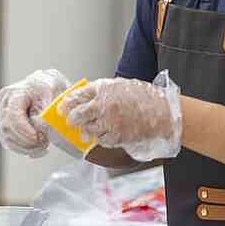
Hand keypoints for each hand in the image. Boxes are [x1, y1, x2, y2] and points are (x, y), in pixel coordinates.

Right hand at [0, 69, 70, 156]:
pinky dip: (24, 150)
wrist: (41, 87)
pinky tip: (38, 149)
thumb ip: (47, 106)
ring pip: (7, 140)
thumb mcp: (51, 91)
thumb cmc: (45, 87)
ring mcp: (0, 117)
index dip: (24, 129)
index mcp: (13, 94)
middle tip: (44, 142)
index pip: (12, 115)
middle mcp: (1, 105)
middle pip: (7, 130)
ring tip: (43, 145)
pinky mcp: (3, 128)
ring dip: (27, 148)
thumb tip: (41, 125)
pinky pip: (10, 144)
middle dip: (27, 141)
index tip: (38, 137)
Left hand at [59, 71, 182, 160]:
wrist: (163, 111)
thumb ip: (101, 91)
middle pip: (78, 115)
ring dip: (88, 130)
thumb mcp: (119, 85)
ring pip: (88, 130)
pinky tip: (107, 132)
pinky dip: (101, 138)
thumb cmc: (142, 96)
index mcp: (103, 89)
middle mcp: (104, 105)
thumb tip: (83, 98)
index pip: (77, 96)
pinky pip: (102, 140)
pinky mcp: (117, 136)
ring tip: (93, 126)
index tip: (62, 108)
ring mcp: (110, 122)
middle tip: (71, 121)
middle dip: (72, 119)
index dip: (66, 104)